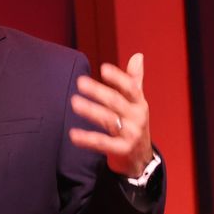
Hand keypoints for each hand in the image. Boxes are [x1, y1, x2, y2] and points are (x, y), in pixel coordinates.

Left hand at [68, 52, 153, 178]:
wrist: (140, 158)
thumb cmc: (134, 124)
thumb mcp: (137, 103)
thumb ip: (134, 80)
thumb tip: (138, 55)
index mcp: (140, 104)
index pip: (131, 88)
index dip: (118, 78)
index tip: (103, 68)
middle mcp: (137, 118)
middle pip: (116, 102)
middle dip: (98, 91)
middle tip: (80, 82)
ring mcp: (131, 134)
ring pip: (109, 120)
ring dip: (91, 111)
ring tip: (74, 103)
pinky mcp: (122, 150)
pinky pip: (102, 143)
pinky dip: (88, 139)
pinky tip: (73, 134)